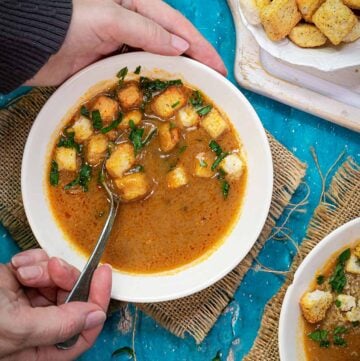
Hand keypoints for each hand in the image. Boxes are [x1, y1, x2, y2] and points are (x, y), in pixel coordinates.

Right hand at [0, 249, 111, 360]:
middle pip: (74, 298)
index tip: (103, 273)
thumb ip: (59, 325)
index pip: (85, 329)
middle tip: (52, 268)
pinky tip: (16, 267)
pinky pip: (43, 265)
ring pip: (60, 278)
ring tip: (23, 272)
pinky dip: (32, 261)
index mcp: (41, 349)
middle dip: (65, 278)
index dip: (98, 301)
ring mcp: (31, 302)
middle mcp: (40, 326)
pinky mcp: (22, 282)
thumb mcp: (14, 329)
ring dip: (45, 269)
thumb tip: (96, 315)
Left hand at [27, 0, 226, 86]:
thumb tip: (181, 47)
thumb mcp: (111, 19)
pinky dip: (152, 85)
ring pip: (157, 62)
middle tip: (213, 83)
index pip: (178, 27)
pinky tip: (163, 95)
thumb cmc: (68, 23)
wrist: (34, 44)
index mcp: (137, 6)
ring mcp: (123, 46)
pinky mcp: (112, 65)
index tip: (219, 67)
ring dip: (175, 75)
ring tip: (194, 92)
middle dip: (194, 62)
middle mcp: (134, 25)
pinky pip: (139, 75)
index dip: (201, 47)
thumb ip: (147, 31)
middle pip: (172, 45)